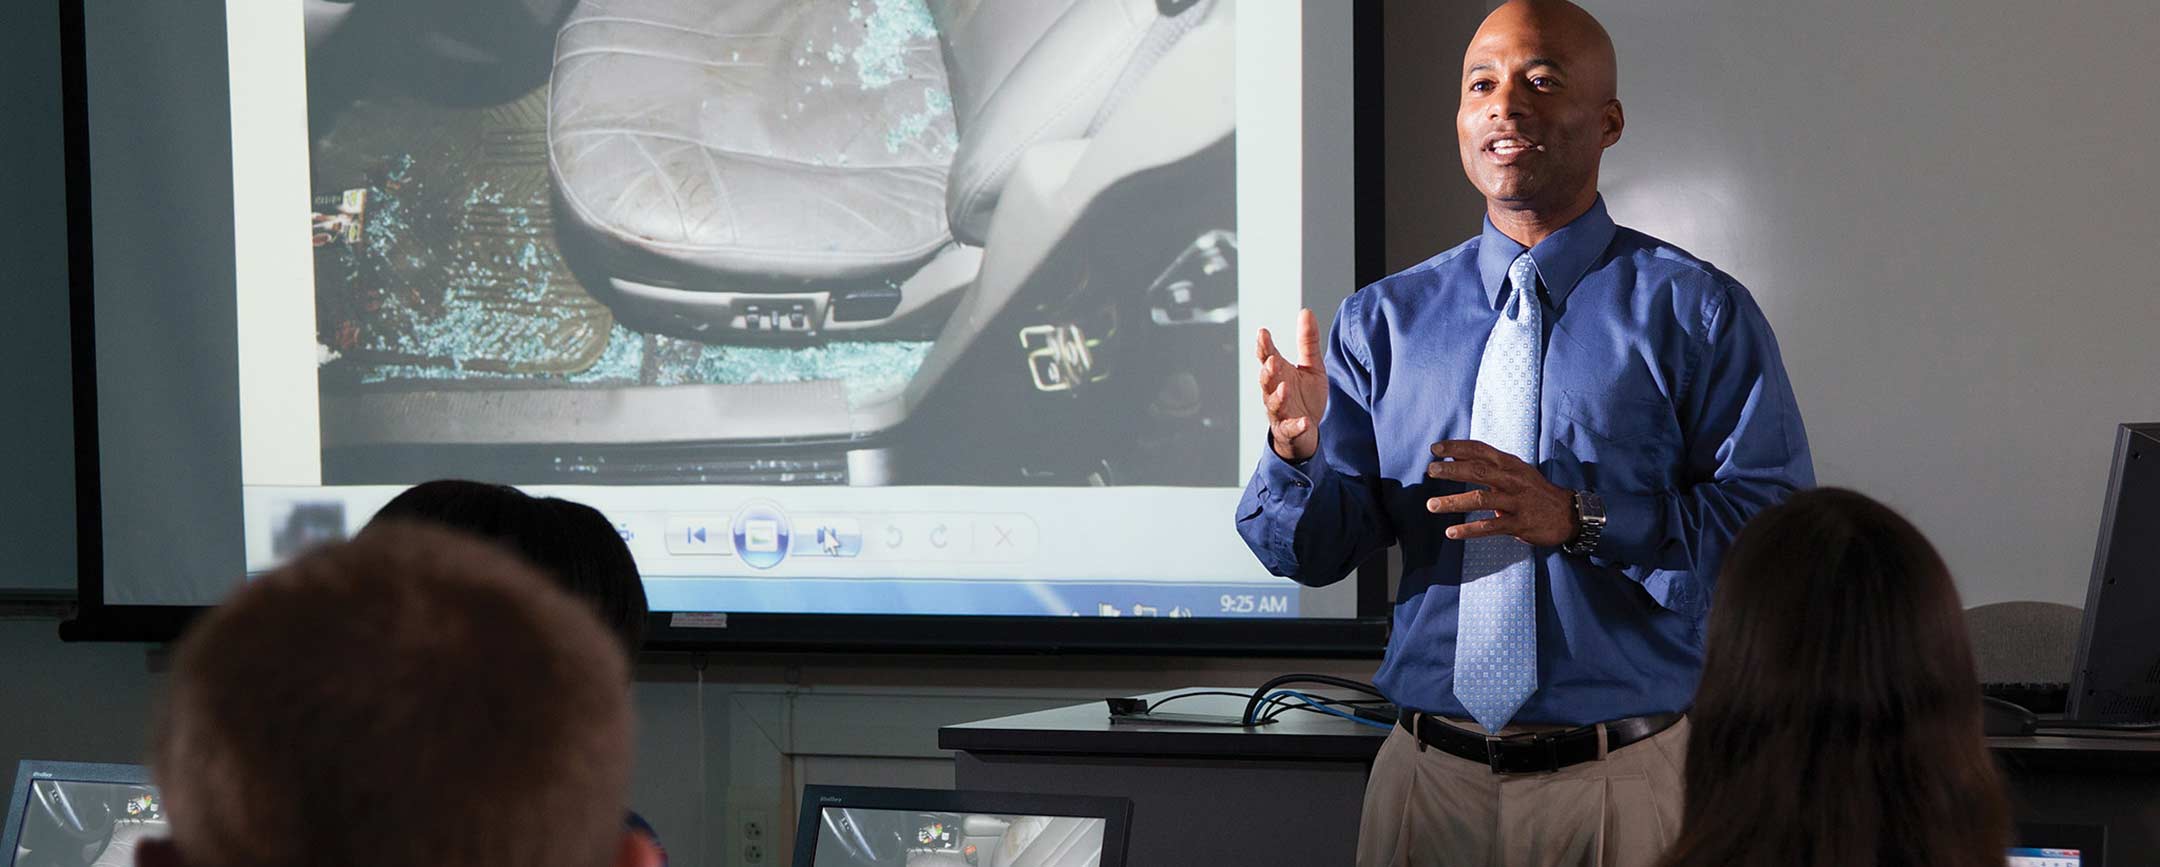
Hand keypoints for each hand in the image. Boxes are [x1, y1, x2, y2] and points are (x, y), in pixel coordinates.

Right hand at [1257, 309, 1327, 461]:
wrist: (1306, 432)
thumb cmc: (1305, 397)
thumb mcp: (1311, 366)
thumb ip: (1307, 341)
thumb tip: (1306, 312)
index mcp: (1279, 374)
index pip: (1267, 356)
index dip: (1264, 346)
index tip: (1263, 333)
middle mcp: (1274, 391)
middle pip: (1266, 380)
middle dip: (1268, 371)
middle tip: (1272, 360)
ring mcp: (1280, 411)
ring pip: (1273, 403)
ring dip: (1278, 396)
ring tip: (1285, 387)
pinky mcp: (1289, 430)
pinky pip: (1291, 428)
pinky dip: (1297, 426)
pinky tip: (1304, 421)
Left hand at [1424, 440, 1576, 546]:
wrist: (1568, 514)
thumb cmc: (1534, 491)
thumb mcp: (1515, 471)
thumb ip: (1488, 464)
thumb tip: (1455, 455)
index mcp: (1510, 464)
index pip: (1480, 450)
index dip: (1457, 447)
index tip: (1435, 448)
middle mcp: (1512, 480)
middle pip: (1478, 471)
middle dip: (1452, 470)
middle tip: (1430, 470)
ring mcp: (1516, 502)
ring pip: (1481, 499)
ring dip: (1454, 502)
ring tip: (1431, 505)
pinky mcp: (1519, 524)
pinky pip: (1490, 527)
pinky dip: (1469, 530)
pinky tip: (1451, 532)